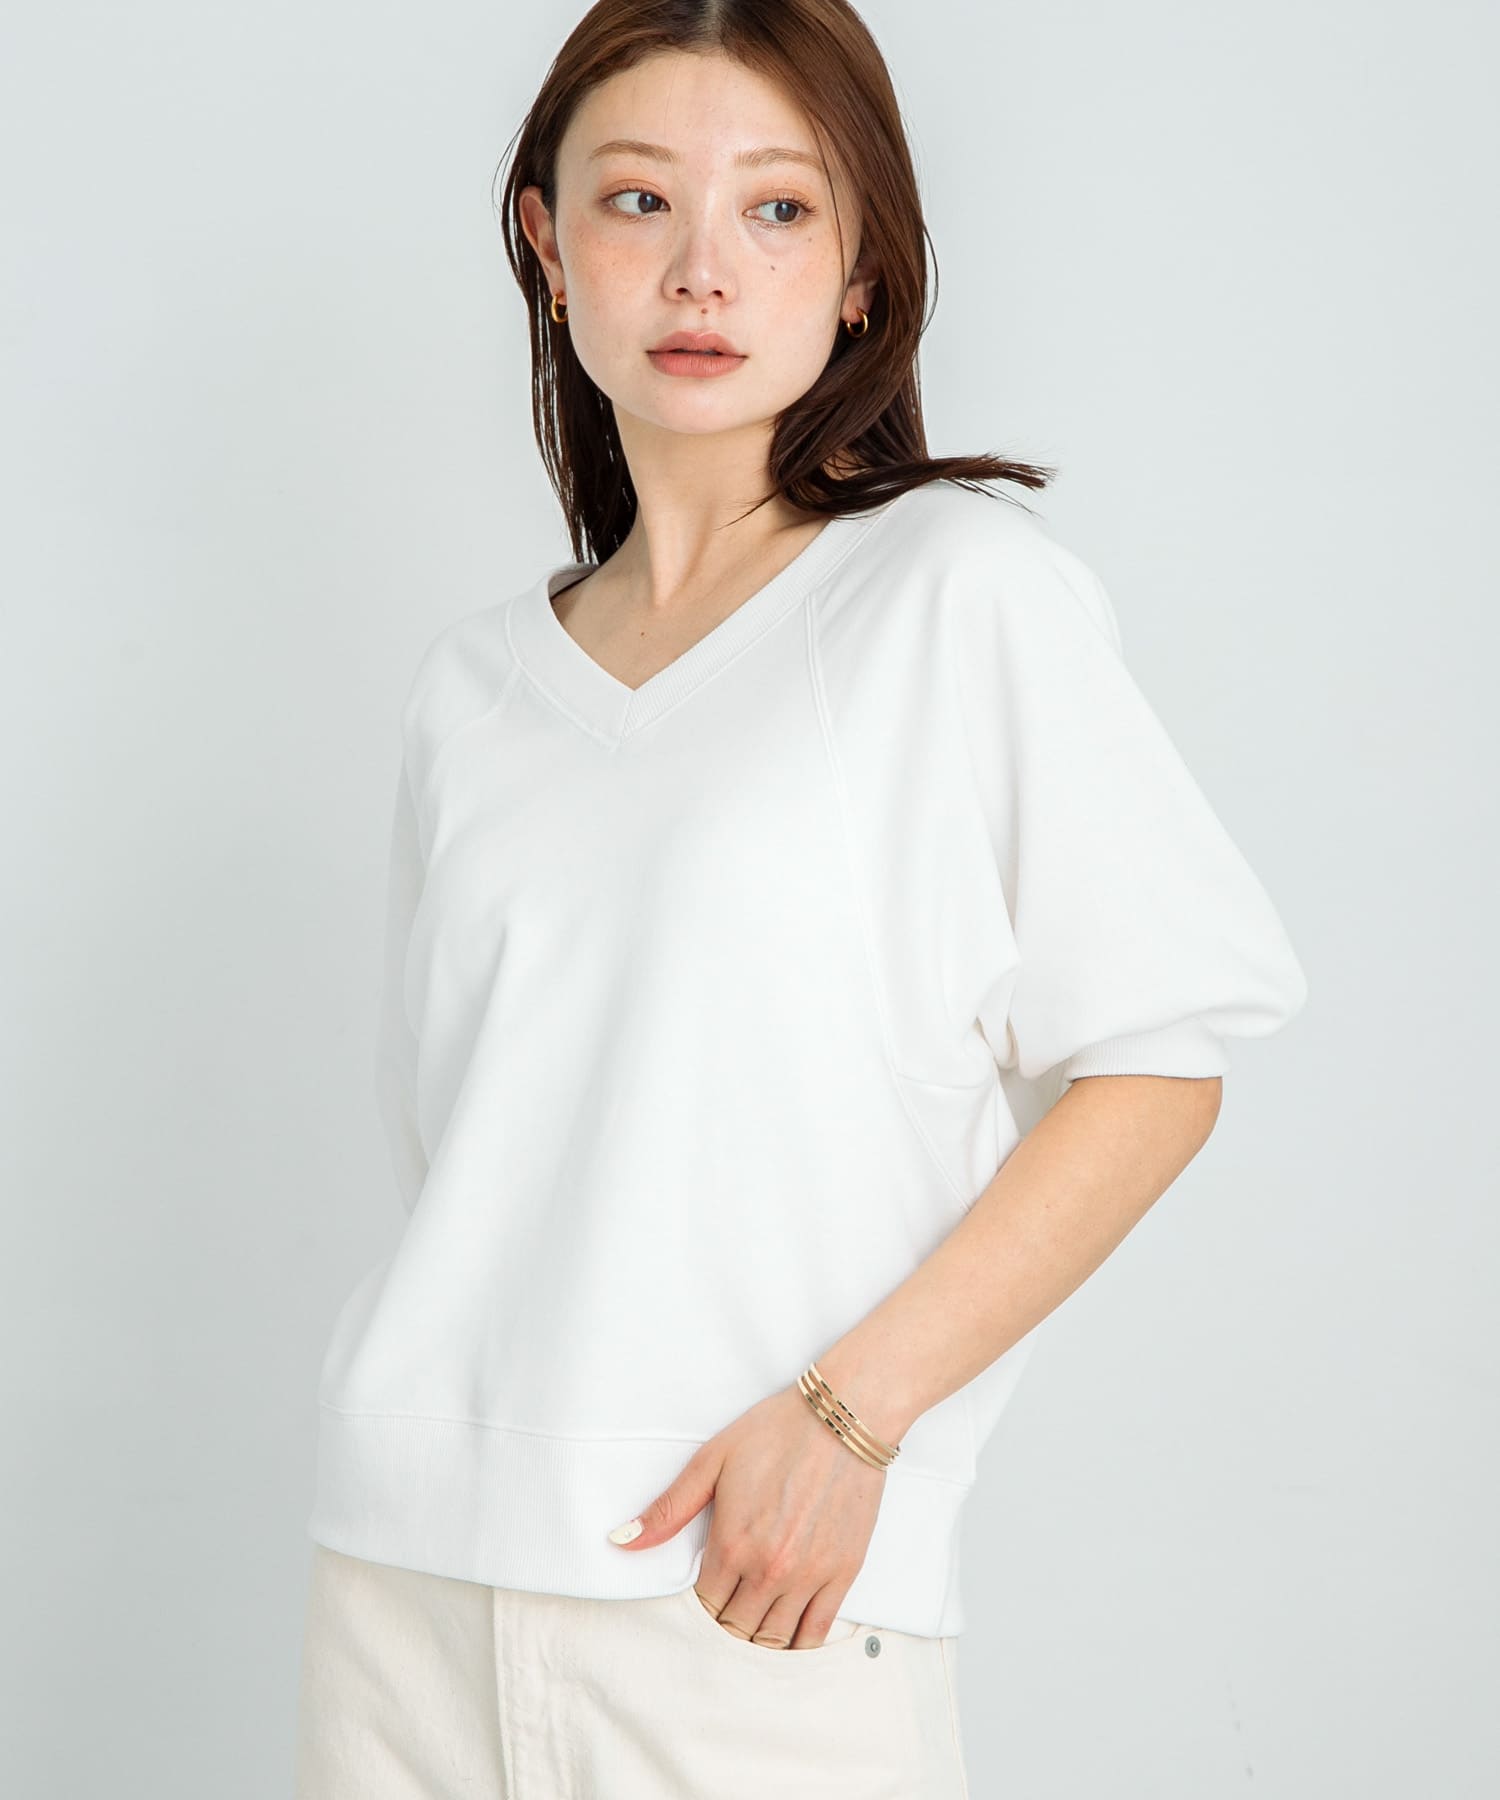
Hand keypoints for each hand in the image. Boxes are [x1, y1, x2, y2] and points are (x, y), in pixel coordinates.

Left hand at [605, 1383, 886, 1648]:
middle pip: (736, 1629)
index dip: (700, 1606)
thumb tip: (622, 1541)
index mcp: (731, 1544)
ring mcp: (808, 1576)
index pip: (704, 1606)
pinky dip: (797, 1644)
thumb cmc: (777, 1432)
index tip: (705, 1595)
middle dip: (726, 1624)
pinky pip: (816, 1633)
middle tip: (728, 1609)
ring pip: (773, 1639)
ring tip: (753, 1623)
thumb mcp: (713, 1461)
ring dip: (758, 1638)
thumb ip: (668, 1509)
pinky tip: (788, 1638)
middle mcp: (768, 1569)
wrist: (843, 1418)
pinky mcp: (842, 1573)